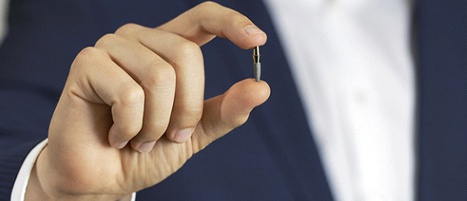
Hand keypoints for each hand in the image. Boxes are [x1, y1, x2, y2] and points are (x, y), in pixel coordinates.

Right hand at [26, 2, 269, 199]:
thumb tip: (261, 88)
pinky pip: (128, 94)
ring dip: (156, 124)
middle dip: (186, 109)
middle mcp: (140, 40)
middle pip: (186, 55)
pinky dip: (130, 127)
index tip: (257, 41)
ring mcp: (112, 48)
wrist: (104, 178)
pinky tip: (117, 136)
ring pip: (159, 76)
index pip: (203, 17)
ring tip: (140, 138)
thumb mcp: (197, 132)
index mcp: (168, 48)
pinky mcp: (87, 63)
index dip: (231, 23)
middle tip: (169, 135)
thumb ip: (227, 111)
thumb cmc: (148, 149)